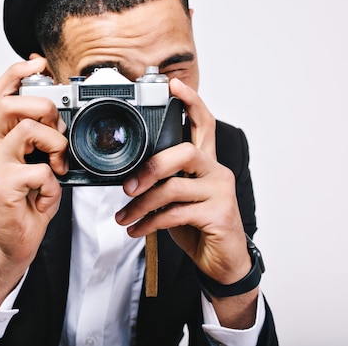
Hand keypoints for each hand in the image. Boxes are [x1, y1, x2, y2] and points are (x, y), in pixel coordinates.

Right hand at [0, 56, 67, 306]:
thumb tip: (64, 121)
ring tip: (57, 164)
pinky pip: (39, 172)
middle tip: (56, 130)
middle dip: (43, 108)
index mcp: (2, 138)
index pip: (0, 94)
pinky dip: (53, 185)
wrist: (14, 242)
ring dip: (54, 143)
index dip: (16, 74)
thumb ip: (45, 141)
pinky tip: (46, 197)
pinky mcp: (2, 188)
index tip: (37, 64)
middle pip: (8, 104)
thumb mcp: (40, 164)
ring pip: (26, 129)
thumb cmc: (28, 202)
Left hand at [115, 77, 249, 285]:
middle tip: (128, 187)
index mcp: (206, 163)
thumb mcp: (178, 199)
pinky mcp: (219, 215)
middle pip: (185, 151)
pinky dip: (149, 223)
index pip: (203, 123)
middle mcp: (217, 171)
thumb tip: (130, 177)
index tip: (173, 84)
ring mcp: (221, 192)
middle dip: (151, 167)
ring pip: (174, 187)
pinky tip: (136, 230)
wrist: (223, 262)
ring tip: (124, 218)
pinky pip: (175, 213)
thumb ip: (163, 182)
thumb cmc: (198, 225)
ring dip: (141, 206)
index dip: (190, 102)